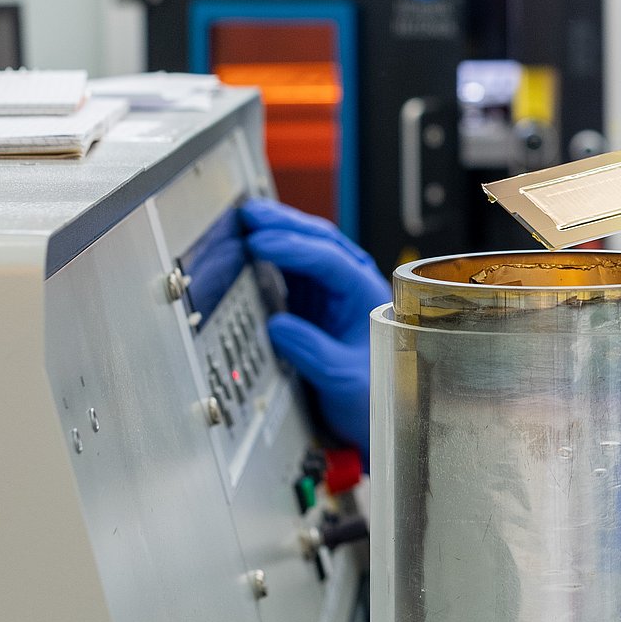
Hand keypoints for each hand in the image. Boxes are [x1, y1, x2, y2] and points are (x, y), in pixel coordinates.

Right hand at [240, 197, 389, 462]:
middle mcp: (351, 283)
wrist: (374, 408)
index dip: (293, 247)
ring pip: (304, 248)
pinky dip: (271, 255)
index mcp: (365, 293)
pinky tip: (251, 246)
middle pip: (318, 241)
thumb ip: (312, 352)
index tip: (260, 243)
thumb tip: (277, 327)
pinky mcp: (314, 301)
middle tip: (248, 213)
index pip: (329, 259)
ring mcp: (332, 289)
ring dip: (277, 230)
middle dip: (284, 223)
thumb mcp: (344, 379)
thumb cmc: (372, 391)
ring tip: (246, 218)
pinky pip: (292, 269)